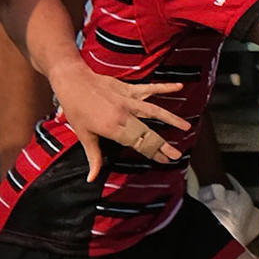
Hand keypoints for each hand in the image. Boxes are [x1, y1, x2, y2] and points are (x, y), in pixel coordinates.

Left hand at [48, 64, 190, 181]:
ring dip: (171, 118)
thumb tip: (92, 178)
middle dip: (163, 145)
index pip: (137, 144)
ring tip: (186, 126)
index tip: (164, 161)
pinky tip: (179, 87)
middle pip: (148, 132)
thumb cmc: (76, 108)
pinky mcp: (128, 89)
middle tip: (177, 155)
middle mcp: (123, 115)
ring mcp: (128, 101)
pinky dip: (164, 87)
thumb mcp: (83, 135)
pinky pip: (149, 89)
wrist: (72, 80)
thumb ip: (94, 157)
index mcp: (112, 128)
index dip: (152, 153)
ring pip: (154, 111)